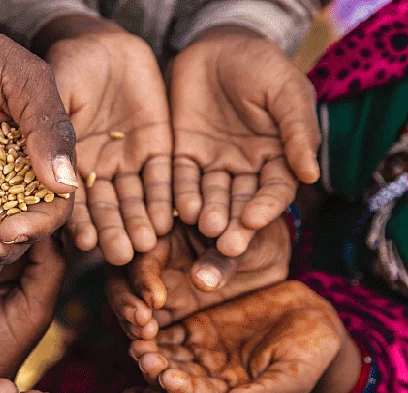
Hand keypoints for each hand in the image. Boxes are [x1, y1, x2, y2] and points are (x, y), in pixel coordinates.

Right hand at [41, 16, 172, 264]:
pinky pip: (163, 178)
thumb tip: (58, 183)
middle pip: (104, 208)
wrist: (104, 41)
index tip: (86, 244)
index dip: (77, 223)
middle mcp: (94, 171)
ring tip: (147, 243)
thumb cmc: (67, 64)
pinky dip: (166, 198)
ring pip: (134, 199)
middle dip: (114, 232)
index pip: (69, 201)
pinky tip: (171, 218)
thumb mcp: (52, 95)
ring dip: (140, 221)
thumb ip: (52, 134)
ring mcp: (125, 162)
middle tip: (123, 256)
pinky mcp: (157, 150)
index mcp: (62, 164)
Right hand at [106, 217, 289, 338]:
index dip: (144, 278)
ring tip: (144, 337)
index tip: (154, 301)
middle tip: (140, 325)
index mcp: (166, 232)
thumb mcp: (247, 240)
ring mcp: (158, 286)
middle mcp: (154, 259)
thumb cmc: (256, 235)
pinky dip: (146, 338)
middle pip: (121, 279)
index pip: (143, 254)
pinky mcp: (167, 311)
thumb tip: (200, 281)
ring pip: (128, 303)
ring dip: (130, 321)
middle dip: (124, 302)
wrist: (271, 256)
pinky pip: (146, 325)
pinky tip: (153, 352)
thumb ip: (223, 258)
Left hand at [130, 281, 353, 392]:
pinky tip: (143, 319)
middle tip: (144, 358)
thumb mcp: (289, 378)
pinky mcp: (194, 329)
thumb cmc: (309, 357)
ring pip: (168, 355)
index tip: (167, 379)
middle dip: (158, 370)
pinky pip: (170, 330)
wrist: (312, 320)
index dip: (182, 390)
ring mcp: (197, 354)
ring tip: (138, 340)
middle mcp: (205, 380)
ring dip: (152, 349)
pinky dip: (156, 327)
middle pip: (176, 379)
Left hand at [170, 26, 319, 256]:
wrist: (219, 46)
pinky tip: (180, 209)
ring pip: (210, 196)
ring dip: (207, 214)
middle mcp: (244, 169)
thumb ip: (296, 132)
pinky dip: (181, 195)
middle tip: (227, 245)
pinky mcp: (182, 156)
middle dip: (234, 224)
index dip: (265, 207)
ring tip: (204, 227)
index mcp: (277, 158)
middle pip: (240, 203)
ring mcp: (212, 165)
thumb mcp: (286, 93)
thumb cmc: (262, 67)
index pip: (274, 190)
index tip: (253, 220)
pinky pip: (181, 180)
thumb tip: (311, 174)